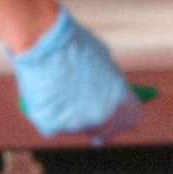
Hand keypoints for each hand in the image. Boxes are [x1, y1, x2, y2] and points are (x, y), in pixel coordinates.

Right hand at [9, 9, 143, 143]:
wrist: (40, 39)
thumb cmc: (71, 42)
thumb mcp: (102, 59)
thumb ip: (110, 83)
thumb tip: (114, 96)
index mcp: (119, 97)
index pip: (132, 118)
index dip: (124, 116)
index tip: (118, 115)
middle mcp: (101, 115)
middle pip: (105, 133)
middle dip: (99, 125)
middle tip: (85, 110)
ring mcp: (76, 124)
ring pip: (76, 127)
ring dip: (70, 115)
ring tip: (58, 86)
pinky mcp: (51, 126)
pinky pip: (53, 124)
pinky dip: (50, 112)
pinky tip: (44, 91)